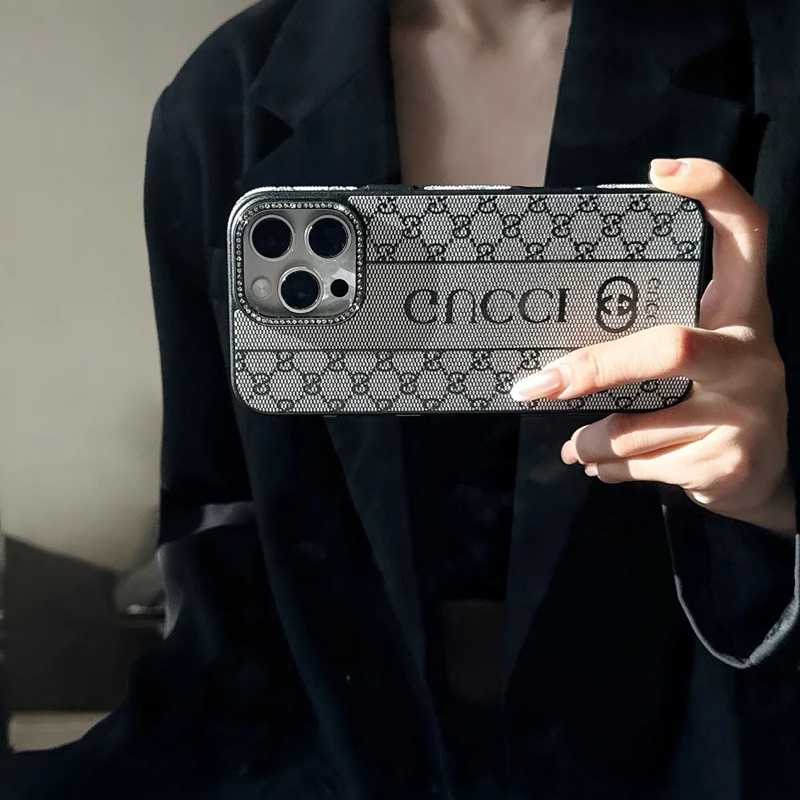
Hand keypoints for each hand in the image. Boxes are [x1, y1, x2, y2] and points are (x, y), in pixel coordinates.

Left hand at [511, 158, 794, 533]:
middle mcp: (752, 354)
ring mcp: (749, 412)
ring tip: (575, 445)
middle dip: (594, 369)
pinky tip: (604, 466)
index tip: (659, 171)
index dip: (714, 192)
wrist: (762, 480)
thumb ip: (639, 351)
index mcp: (742, 311)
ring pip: (636, 425)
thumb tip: (548, 370)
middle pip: (668, 348)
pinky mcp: (730, 462)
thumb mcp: (692, 362)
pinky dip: (606, 468)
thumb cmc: (709, 402)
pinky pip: (639, 463)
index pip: (746, 234)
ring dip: (590, 439)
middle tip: (538, 385)